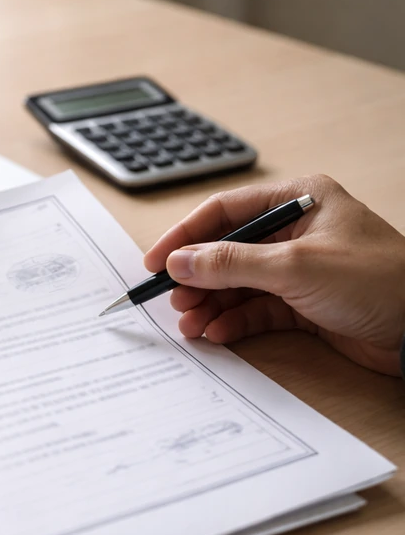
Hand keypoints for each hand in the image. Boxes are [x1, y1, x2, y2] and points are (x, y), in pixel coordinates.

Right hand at [143, 175, 404, 375]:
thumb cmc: (380, 281)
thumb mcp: (295, 267)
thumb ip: (231, 263)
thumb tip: (179, 262)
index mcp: (298, 201)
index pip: (225, 211)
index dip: (185, 236)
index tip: (156, 261)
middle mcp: (295, 230)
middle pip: (226, 250)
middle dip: (197, 278)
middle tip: (173, 300)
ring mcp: (299, 268)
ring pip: (237, 283)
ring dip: (211, 304)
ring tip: (190, 324)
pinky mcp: (304, 303)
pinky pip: (255, 309)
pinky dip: (234, 321)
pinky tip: (218, 333)